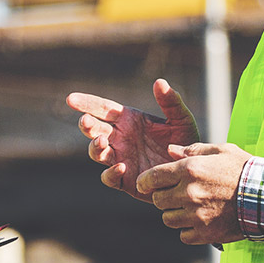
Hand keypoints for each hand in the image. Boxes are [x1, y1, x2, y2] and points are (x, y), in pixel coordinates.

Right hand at [66, 79, 199, 201]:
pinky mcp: (126, 180)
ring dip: (95, 147)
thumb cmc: (186, 143)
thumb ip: (171, 102)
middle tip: (86, 121)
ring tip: (103, 142)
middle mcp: (120, 139)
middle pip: (95, 130)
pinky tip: (120, 166)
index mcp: (129, 120)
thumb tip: (159, 82)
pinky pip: (110, 177)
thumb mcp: (181, 120)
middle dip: (87, 125)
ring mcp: (120, 159)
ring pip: (97, 153)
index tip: (71, 99)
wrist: (192, 172)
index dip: (86, 103)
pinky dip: (111, 173)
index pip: (102, 109)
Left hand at [138, 142, 250, 245]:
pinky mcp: (204, 234)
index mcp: (189, 170)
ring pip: (168, 219)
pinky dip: (188, 230)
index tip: (145, 184)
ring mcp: (196, 215)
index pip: (152, 178)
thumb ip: (192, 150)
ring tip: (188, 208)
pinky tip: (199, 221)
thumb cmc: (243, 169)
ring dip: (174, 214)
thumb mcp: (220, 151)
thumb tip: (170, 151)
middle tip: (174, 195)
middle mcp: (188, 193)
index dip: (144, 181)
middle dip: (162, 197)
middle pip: (157, 200)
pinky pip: (183, 235)